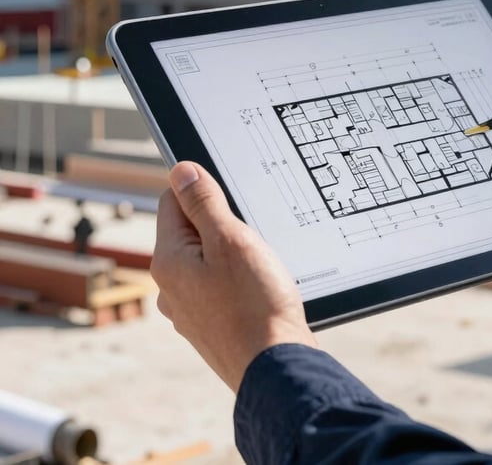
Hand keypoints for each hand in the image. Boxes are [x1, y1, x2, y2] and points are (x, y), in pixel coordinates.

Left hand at [151, 161, 316, 392]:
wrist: (276, 368)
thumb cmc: (255, 305)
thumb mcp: (231, 239)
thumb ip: (203, 203)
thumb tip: (181, 171)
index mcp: (168, 261)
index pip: (172, 201)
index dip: (203, 190)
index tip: (231, 197)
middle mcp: (171, 287)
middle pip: (190, 230)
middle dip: (221, 223)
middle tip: (251, 234)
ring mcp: (190, 310)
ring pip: (208, 259)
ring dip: (232, 252)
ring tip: (259, 266)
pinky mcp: (210, 326)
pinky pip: (220, 286)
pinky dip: (239, 280)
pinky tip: (260, 289)